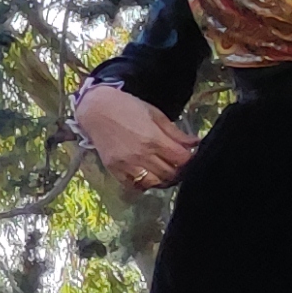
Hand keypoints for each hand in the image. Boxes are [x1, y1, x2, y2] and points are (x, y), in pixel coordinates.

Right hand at [72, 83, 196, 187]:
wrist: (95, 109)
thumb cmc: (126, 106)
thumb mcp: (155, 114)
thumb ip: (175, 132)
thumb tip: (195, 143)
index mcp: (154, 139)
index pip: (182, 159)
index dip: (190, 159)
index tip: (189, 156)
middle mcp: (141, 155)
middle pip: (170, 173)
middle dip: (179, 170)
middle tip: (177, 163)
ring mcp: (127, 165)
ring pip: (154, 183)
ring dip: (163, 179)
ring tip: (163, 171)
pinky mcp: (115, 170)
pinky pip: (134, 186)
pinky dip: (143, 184)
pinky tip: (146, 175)